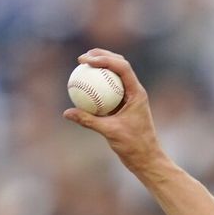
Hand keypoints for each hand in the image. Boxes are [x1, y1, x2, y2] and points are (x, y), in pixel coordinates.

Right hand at [62, 49, 162, 168]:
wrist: (146, 158)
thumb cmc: (134, 146)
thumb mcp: (109, 132)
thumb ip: (88, 120)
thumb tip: (67, 112)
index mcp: (137, 93)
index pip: (122, 67)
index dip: (104, 58)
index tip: (86, 60)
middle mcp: (135, 92)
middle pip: (119, 65)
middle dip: (102, 56)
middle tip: (82, 58)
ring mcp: (130, 98)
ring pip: (115, 76)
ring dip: (100, 67)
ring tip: (82, 65)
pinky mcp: (124, 105)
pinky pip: (109, 90)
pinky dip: (97, 85)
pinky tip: (82, 87)